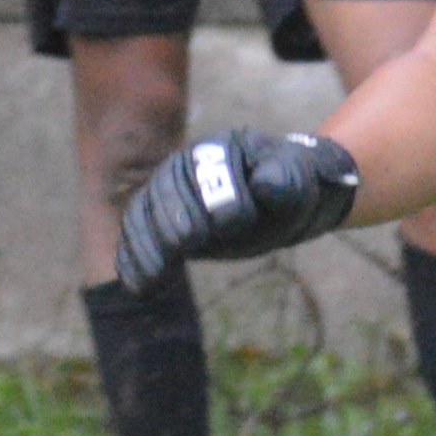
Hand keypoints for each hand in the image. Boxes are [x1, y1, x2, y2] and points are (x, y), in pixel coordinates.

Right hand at [115, 127, 360, 289]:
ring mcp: (171, 192)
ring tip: (151, 279)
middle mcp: (188, 166)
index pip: (212, 171)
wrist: (287, 199)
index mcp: (224, 148)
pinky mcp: (162, 219)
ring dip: (146, 246)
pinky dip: (133, 259)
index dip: (223, 197)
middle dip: (173, 219)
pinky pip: (137, 234)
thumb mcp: (302, 183)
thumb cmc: (297, 185)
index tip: (238, 221)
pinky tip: (137, 287)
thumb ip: (286, 181)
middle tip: (185, 246)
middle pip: (167, 190)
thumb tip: (265, 186)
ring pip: (143, 213)